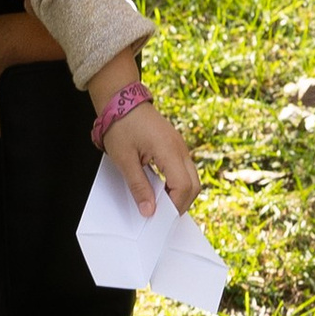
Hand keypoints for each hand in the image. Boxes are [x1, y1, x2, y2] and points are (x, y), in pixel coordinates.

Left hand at [88, 55, 198, 218]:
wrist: (121, 98)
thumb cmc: (120, 125)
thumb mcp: (124, 159)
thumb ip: (138, 187)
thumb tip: (149, 211)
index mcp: (168, 150)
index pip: (183, 186)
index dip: (174, 205)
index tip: (159, 217)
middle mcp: (179, 148)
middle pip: (194, 184)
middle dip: (181, 203)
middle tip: (162, 214)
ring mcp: (179, 145)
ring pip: (191, 177)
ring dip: (180, 193)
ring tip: (160, 203)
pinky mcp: (175, 144)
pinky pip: (184, 169)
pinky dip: (177, 182)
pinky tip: (161, 188)